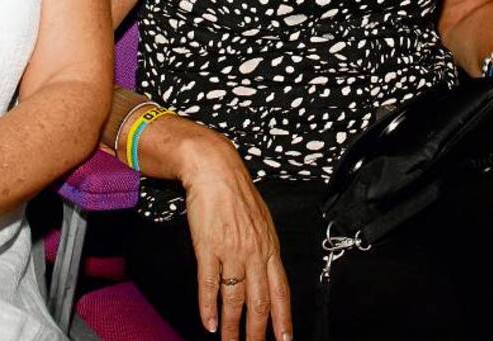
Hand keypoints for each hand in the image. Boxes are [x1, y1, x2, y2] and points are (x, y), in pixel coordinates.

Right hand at [178, 133, 292, 340]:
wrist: (215, 169)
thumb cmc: (237, 192)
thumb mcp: (260, 220)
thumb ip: (262, 247)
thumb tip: (264, 270)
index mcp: (269, 246)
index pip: (280, 290)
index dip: (283, 318)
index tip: (285, 340)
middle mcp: (254, 252)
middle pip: (259, 301)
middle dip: (258, 332)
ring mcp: (231, 250)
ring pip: (235, 298)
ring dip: (232, 327)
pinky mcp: (208, 247)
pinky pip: (209, 284)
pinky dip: (209, 307)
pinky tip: (209, 323)